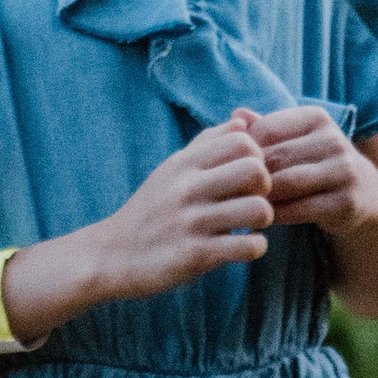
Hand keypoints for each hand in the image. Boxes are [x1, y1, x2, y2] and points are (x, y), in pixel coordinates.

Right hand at [81, 119, 274, 304]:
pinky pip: (249, 246)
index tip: (246, 177)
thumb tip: (242, 122)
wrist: (112, 255)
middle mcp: (188, 188)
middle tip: (252, 200)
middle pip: (256, 170)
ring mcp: (192, 222)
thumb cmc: (150, 209)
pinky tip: (241, 247)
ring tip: (249, 225)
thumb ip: (207, 144)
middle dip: (266, 187)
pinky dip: (254, 247)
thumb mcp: (172, 170)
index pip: (242, 140)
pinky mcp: (196, 255)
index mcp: (184, 163)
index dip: (256, 157)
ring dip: (263, 220)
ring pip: (259, 210)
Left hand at [244, 101, 377, 238]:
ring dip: (262, 196)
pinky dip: (277, 215)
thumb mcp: (295, 140)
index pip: (266, 129)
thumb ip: (265, 127)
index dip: (243, 151)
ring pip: (286, 183)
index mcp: (316, 118)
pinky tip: (264, 218)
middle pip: (275, 157)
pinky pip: (300, 209)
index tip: (230, 168)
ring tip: (244, 204)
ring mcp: (344, 171)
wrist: (364, 195)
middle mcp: (334, 140)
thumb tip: (236, 115)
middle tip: (231, 192)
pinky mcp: (346, 202)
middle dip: (250, 177)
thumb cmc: (315, 163)